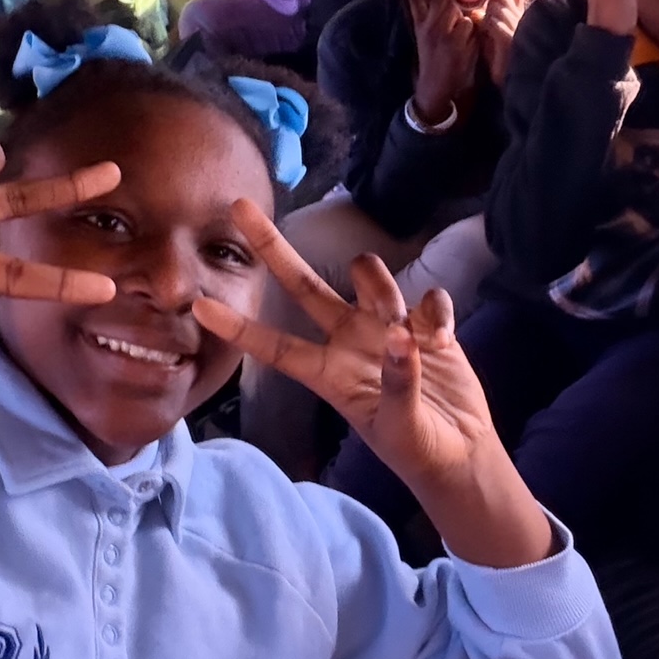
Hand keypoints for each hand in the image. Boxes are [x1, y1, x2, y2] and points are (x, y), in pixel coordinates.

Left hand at [193, 201, 553, 568]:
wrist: (460, 452)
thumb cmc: (418, 449)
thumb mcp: (401, 428)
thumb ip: (396, 383)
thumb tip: (397, 337)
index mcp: (329, 375)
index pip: (275, 346)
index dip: (237, 327)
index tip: (198, 305)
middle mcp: (349, 341)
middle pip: (303, 286)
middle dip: (271, 247)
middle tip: (237, 206)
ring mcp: (386, 328)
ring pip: (367, 276)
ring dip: (379, 284)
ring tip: (409, 328)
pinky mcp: (424, 324)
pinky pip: (425, 298)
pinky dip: (435, 309)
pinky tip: (442, 335)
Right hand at [405, 0, 480, 122]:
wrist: (434, 87)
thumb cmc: (435, 59)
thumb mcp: (428, 39)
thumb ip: (440, 21)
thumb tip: (456, 6)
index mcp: (421, 24)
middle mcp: (429, 27)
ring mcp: (442, 36)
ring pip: (463, 16)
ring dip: (467, 25)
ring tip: (460, 43)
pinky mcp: (455, 45)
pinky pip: (471, 29)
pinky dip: (473, 36)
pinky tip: (466, 49)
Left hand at [477, 0, 530, 86]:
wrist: (510, 78)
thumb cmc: (500, 57)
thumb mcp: (494, 36)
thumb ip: (489, 22)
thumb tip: (480, 10)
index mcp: (514, 15)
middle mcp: (517, 17)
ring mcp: (516, 27)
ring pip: (495, 7)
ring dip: (488, 16)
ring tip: (493, 31)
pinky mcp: (511, 39)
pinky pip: (494, 23)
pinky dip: (489, 27)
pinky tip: (492, 34)